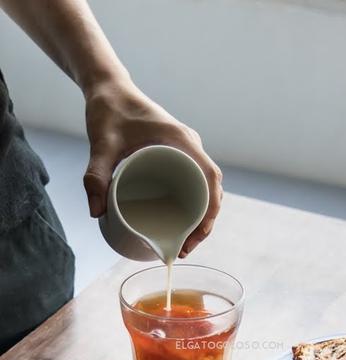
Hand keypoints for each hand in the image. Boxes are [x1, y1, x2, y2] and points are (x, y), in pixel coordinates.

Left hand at [83, 78, 222, 256]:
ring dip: (200, 216)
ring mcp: (186, 151)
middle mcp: (190, 146)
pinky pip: (194, 183)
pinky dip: (193, 205)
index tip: (196, 234)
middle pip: (211, 190)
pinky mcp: (177, 155)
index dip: (210, 210)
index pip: (211, 179)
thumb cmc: (109, 111)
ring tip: (182, 242)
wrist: (109, 89)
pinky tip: (181, 223)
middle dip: (204, 222)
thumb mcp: (101, 144)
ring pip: (205, 188)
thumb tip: (96, 213)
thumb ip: (96, 176)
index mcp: (182, 141)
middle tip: (184, 247)